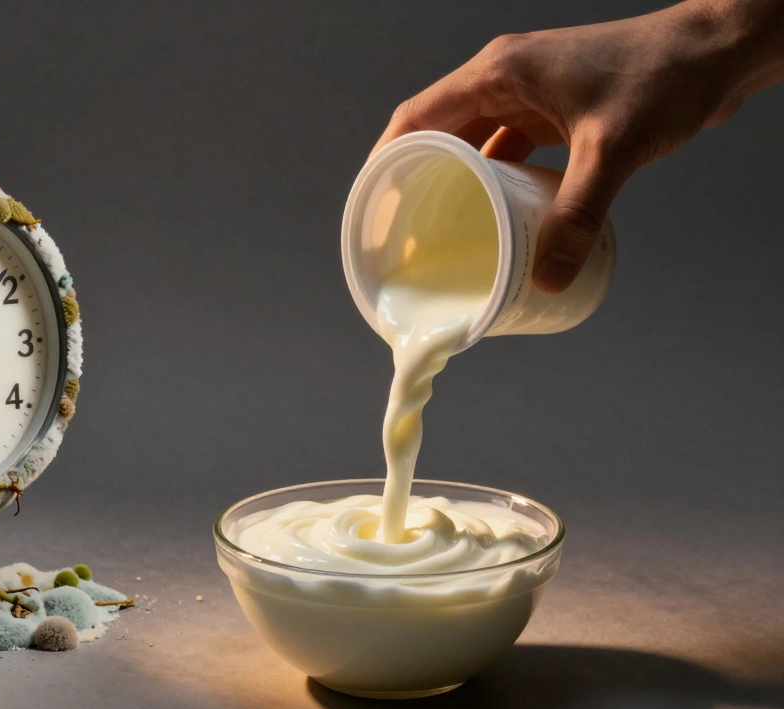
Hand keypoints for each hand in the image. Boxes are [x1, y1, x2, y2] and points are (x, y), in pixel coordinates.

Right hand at [373, 0, 783, 292]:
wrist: (717, 51)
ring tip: (442, 227)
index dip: (385, 159)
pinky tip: (499, 213)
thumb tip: (549, 276)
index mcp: (498, 73)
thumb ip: (577, 214)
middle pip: (438, 132)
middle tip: (402, 228)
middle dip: (416, 179)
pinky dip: (498, 179)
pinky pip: (508, 147)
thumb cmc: (663, 77)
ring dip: (457, 181)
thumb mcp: (611, 150)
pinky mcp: (554, 110)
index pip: (417, 117)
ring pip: (473, 142)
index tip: (371, 203)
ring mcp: (529, 94)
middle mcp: (504, 79)